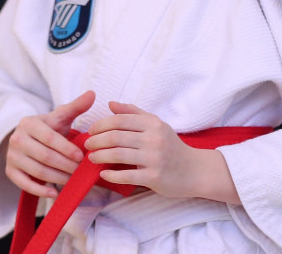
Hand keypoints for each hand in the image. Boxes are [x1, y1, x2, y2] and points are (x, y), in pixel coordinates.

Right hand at [6, 91, 95, 197]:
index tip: (82, 157)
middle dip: (65, 166)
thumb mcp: (60, 118)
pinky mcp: (10, 171)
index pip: (50, 138)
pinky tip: (54, 193)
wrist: (27, 141)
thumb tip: (92, 93)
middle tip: (81, 172)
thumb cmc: (48, 130)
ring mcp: (12, 156)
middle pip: (45, 156)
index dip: (67, 149)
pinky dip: (40, 191)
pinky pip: (24, 184)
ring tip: (73, 181)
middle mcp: (17, 138)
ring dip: (58, 179)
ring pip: (37, 171)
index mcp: (29, 123)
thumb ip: (76, 107)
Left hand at [85, 101, 237, 201]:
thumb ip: (133, 113)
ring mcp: (154, 158)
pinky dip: (111, 175)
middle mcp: (153, 139)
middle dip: (96, 140)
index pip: (119, 120)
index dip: (101, 125)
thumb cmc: (170, 146)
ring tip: (91, 158)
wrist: (194, 170)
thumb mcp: (155, 124)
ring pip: (118, 155)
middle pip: (115, 136)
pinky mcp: (154, 177)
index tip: (90, 131)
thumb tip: (110, 104)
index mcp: (152, 123)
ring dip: (100, 156)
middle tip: (87, 145)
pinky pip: (127, 175)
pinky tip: (103, 174)